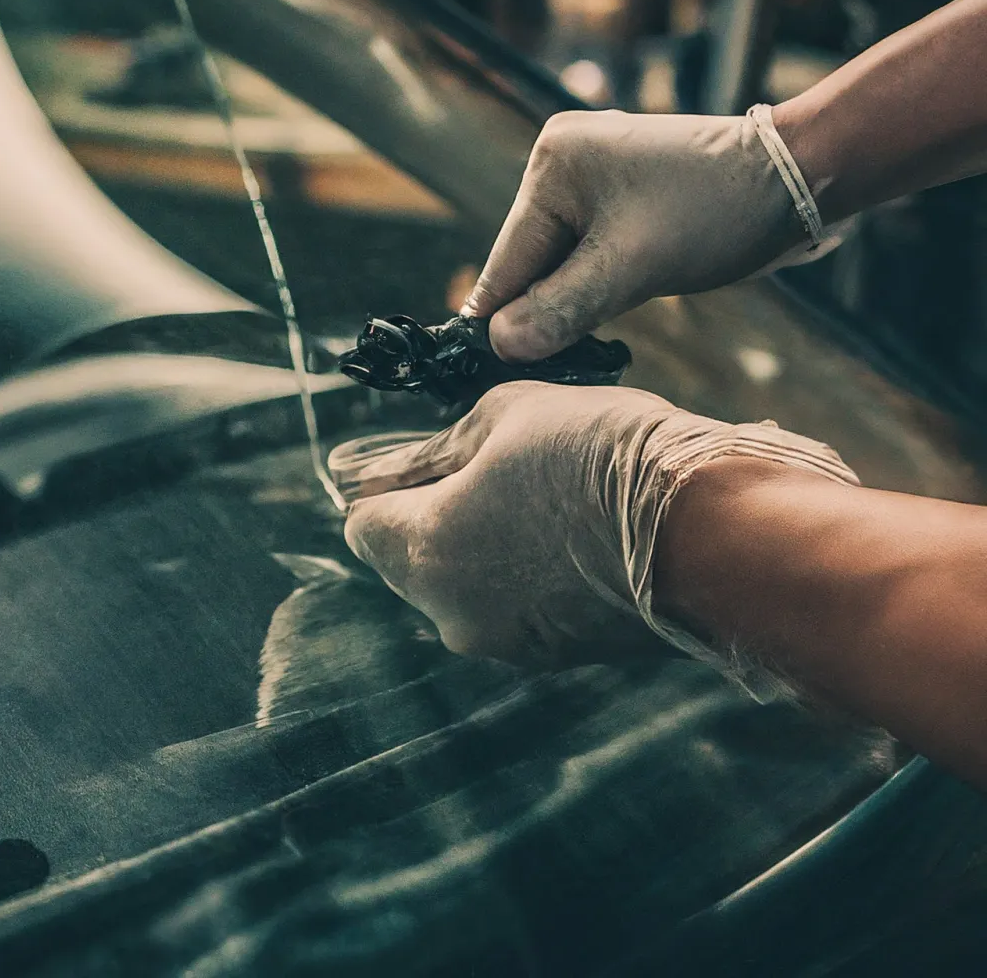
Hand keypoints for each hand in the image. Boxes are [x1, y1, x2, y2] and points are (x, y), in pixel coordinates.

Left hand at [337, 382, 857, 678]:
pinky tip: (570, 537)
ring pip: (463, 589)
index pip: (365, 525)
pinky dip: (524, 578)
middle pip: (410, 562)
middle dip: (434, 517)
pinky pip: (513, 610)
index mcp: (427, 550)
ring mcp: (508, 644)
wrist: (708, 531)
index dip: (388, 487)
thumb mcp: (506, 417)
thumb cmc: (600, 455)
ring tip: (540, 499)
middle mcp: (454, 614)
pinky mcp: (559, 656)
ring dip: (481, 548)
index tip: (426, 461)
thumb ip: (436, 451)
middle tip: (490, 469)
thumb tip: (389, 470)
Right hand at [463, 109, 808, 361]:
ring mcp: (589, 172)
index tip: (501, 374)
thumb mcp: (632, 269)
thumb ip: (560, 309)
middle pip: (529, 263)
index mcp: (552, 162)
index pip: (507, 264)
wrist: (800, 180)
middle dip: (548, 308)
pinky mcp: (616, 191)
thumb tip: (499, 345)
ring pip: (558, 262)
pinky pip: (584, 252)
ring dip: (572, 300)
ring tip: (598, 330)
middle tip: (567, 360)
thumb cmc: (717, 215)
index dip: (506, 321)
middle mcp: (560, 158)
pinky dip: (594, 284)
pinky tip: (613, 303)